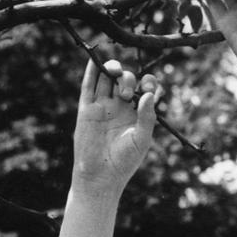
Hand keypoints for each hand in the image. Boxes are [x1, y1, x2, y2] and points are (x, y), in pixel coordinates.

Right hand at [72, 58, 158, 191]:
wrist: (101, 176)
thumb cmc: (125, 161)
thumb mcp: (142, 139)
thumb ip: (147, 116)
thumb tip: (148, 94)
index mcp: (137, 114)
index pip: (144, 89)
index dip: (148, 82)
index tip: (149, 84)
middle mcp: (120, 108)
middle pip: (125, 80)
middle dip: (128, 79)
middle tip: (127, 95)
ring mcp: (103, 107)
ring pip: (107, 79)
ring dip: (112, 69)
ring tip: (115, 73)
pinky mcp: (87, 110)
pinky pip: (88, 87)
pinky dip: (92, 72)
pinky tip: (95, 60)